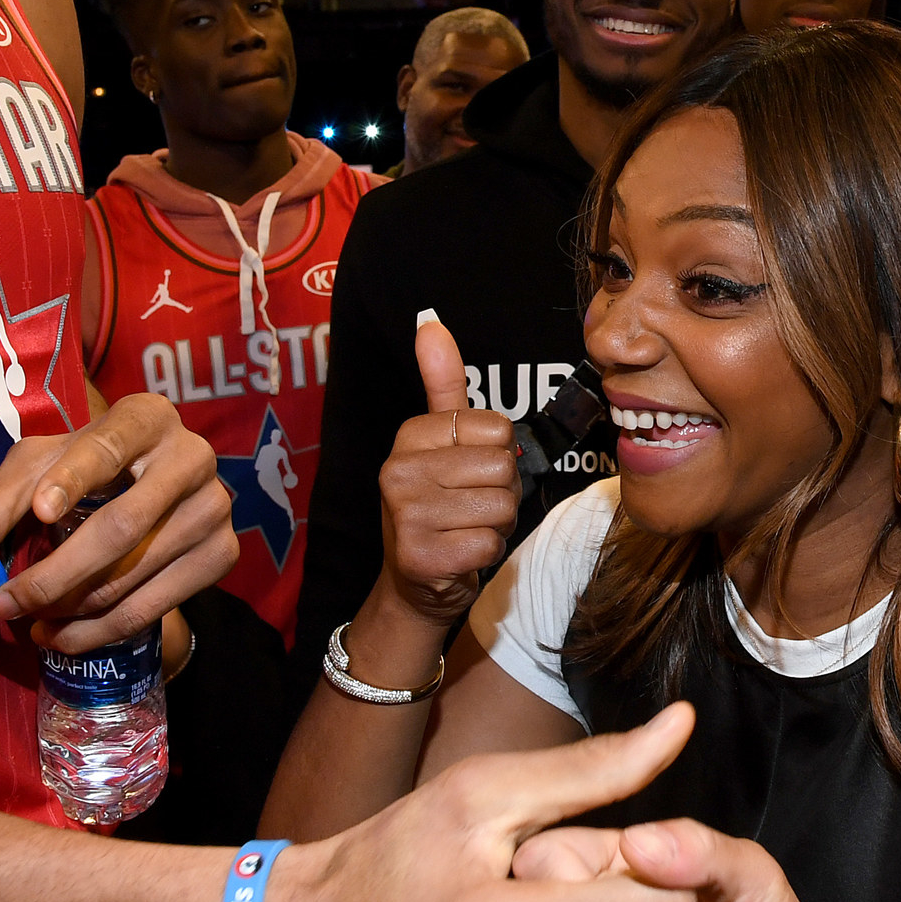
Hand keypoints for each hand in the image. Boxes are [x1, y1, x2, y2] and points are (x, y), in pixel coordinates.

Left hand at [0, 392, 232, 653]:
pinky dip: (102, 629)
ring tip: (30, 623)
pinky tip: (66, 634)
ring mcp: (214, 507)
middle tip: (5, 603)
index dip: (73, 479)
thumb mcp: (39, 470)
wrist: (154, 492)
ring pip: (135, 574)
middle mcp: (192, 455)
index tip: (39, 513)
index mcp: (147, 417)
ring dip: (72, 609)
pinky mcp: (223, 554)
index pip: (107, 447)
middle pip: (122, 525)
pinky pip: (155, 606)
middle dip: (56, 573)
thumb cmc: (85, 471)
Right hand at [375, 314, 523, 630]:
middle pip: (503, 468)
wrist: (415, 582)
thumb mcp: (441, 440)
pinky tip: (460, 554)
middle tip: (469, 507)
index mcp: (409, 436)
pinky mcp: (420, 556)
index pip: (498, 429)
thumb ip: (442, 382)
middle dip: (501, 493)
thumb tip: (429, 320)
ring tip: (465, 529)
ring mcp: (405, 515)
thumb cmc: (440, 505)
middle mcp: (397, 471)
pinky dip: (486, 553)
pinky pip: (490, 543)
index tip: (468, 474)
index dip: (499, 455)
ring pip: (502, 506)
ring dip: (497, 524)